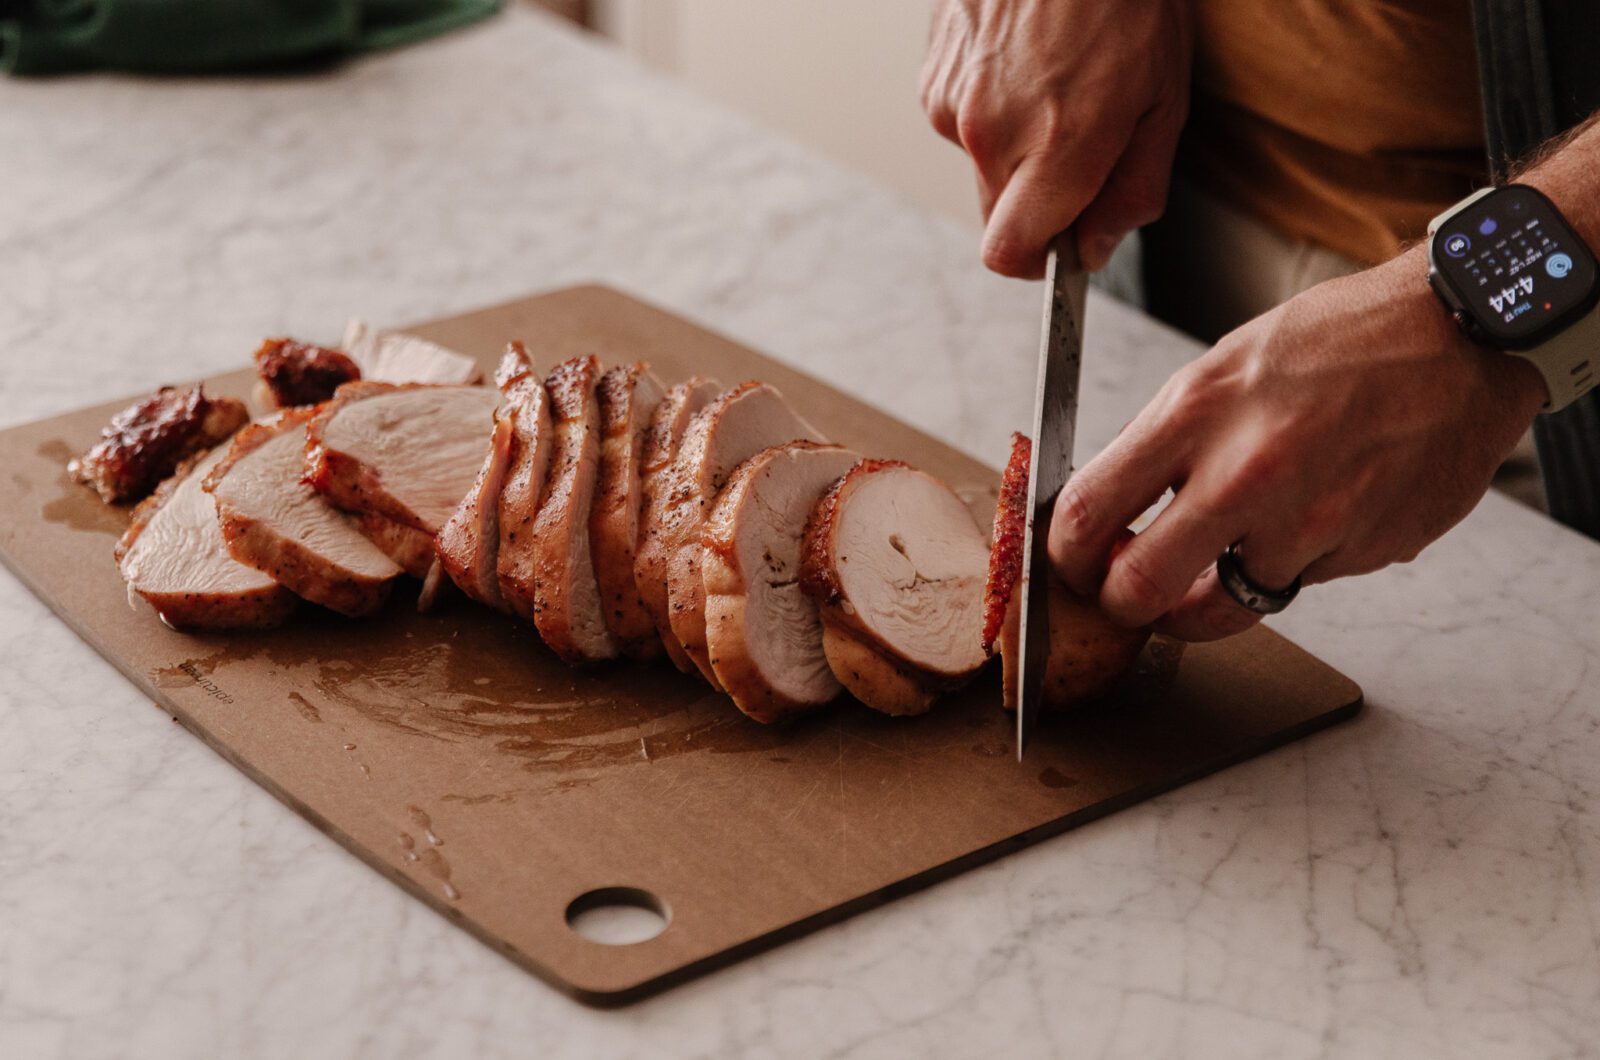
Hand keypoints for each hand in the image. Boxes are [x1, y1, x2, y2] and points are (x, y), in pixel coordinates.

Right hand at [919, 0, 1191, 276]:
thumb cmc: (1126, 0)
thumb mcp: (1165, 99)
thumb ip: (1133, 190)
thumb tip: (1094, 249)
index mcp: (1057, 145)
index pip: (1010, 255)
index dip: (1038, 264)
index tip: (1061, 248)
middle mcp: (992, 131)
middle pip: (1000, 217)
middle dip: (1038, 201)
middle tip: (1081, 144)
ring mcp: (952, 102)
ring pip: (981, 167)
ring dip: (1016, 149)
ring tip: (1056, 83)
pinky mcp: (933, 76)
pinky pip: (961, 123)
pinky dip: (992, 108)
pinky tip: (1025, 64)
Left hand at [1047, 248, 1548, 640]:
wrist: (1461, 334)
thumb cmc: (1339, 342)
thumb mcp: (1222, 369)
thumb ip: (1163, 445)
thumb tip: (1108, 514)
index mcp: (1194, 414)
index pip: (1087, 514)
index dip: (1064, 560)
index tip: (1071, 567)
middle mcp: (1246, 474)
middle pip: (1141, 590)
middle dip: (1126, 606)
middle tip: (1134, 596)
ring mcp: (1310, 522)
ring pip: (1231, 600)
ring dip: (1230, 579)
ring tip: (1262, 521)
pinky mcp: (1364, 552)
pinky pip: (1304, 585)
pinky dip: (1302, 562)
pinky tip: (1328, 504)